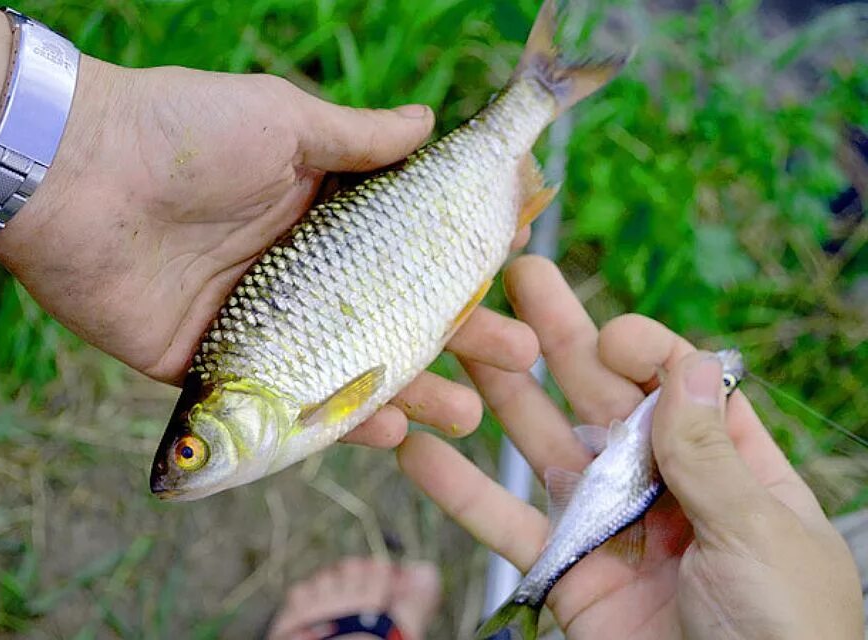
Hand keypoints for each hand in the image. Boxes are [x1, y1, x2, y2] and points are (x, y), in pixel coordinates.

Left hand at [0, 57, 537, 445]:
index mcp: (312, 216)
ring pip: (344, 370)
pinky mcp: (211, 365)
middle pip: (385, 317)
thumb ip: (359, 138)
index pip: (401, 252)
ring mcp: (255, 324)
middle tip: (518, 358)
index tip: (514, 277)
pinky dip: (334, 424)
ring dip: (410, 393)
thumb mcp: (283, 121)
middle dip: (456, 340)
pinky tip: (389, 433)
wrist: (73, 172)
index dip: (455, 267)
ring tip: (470, 413)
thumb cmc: (184, 131)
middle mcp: (291, 274)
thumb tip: (431, 123)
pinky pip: (282, 405)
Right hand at [398, 255, 861, 638]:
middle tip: (518, 275)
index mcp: (730, 467)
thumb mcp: (762, 537)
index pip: (679, 384)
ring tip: (457, 339)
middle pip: (603, 396)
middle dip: (560, 336)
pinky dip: (459, 491)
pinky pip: (505, 525)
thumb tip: (686, 361)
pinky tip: (416, 449)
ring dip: (501, 392)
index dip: (645, 350)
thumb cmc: (787, 637)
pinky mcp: (563, 571)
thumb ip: (711, 453)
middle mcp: (662, 484)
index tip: (611, 340)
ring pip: (545, 445)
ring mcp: (607, 524)